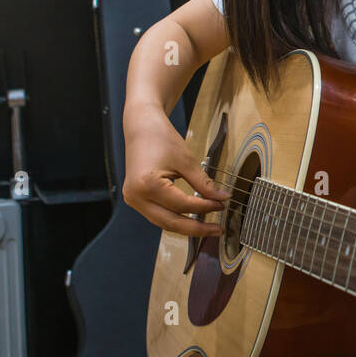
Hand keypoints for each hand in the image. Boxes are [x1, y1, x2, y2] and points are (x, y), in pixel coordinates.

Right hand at [122, 102, 229, 236]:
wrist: (142, 126)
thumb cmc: (161, 138)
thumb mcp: (186, 160)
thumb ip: (204, 183)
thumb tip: (222, 198)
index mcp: (148, 185)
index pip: (182, 205)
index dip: (205, 207)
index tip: (222, 205)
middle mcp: (136, 197)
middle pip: (170, 222)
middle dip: (196, 228)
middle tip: (217, 230)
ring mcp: (133, 199)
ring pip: (163, 222)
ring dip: (186, 227)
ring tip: (207, 227)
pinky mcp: (135, 199)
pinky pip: (157, 215)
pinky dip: (175, 218)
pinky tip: (191, 219)